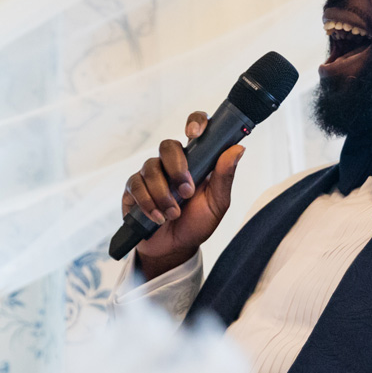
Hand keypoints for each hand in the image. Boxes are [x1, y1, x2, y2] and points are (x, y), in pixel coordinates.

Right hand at [122, 111, 244, 281]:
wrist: (174, 249)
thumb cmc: (197, 223)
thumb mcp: (217, 204)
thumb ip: (224, 177)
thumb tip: (238, 149)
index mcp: (195, 160)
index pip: (195, 128)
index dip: (194, 123)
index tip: (195, 134)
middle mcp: (171, 162)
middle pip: (168, 145)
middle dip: (177, 168)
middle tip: (186, 192)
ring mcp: (150, 173)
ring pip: (151, 167)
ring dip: (163, 194)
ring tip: (174, 214)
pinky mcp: (133, 188)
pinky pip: (136, 185)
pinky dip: (148, 203)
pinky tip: (158, 217)